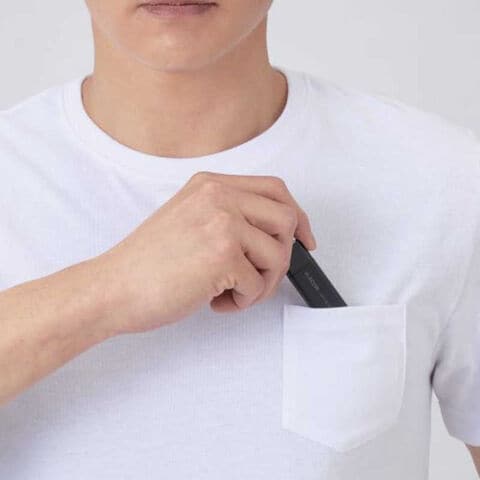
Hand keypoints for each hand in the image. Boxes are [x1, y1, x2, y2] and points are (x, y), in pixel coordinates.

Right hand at [94, 171, 316, 334]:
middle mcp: (218, 197)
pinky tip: (216, 301)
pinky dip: (243, 301)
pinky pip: (258, 284)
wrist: (112, 287)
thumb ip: (228, 217)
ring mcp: (222, 223)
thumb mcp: (188, 219)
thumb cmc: (146, 263)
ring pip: (278, 254)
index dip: (297, 216)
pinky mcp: (222, 254)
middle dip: (281, 256)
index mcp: (211, 185)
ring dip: (262, 284)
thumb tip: (271, 237)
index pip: (275, 190)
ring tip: (233, 293)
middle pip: (286, 219)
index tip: (303, 240)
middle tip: (259, 276)